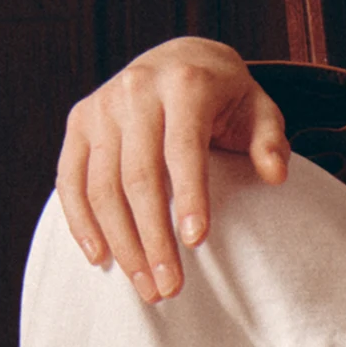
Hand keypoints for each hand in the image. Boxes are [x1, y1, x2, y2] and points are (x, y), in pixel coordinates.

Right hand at [57, 38, 286, 301]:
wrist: (180, 58)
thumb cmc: (228, 97)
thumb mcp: (260, 110)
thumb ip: (270, 142)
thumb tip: (274, 175)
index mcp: (185, 85)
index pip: (183, 149)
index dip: (188, 198)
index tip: (196, 244)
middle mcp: (135, 90)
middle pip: (137, 176)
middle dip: (152, 237)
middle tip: (168, 288)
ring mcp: (101, 106)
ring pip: (101, 185)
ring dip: (121, 242)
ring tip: (145, 286)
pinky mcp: (79, 121)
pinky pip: (70, 178)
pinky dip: (81, 220)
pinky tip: (100, 258)